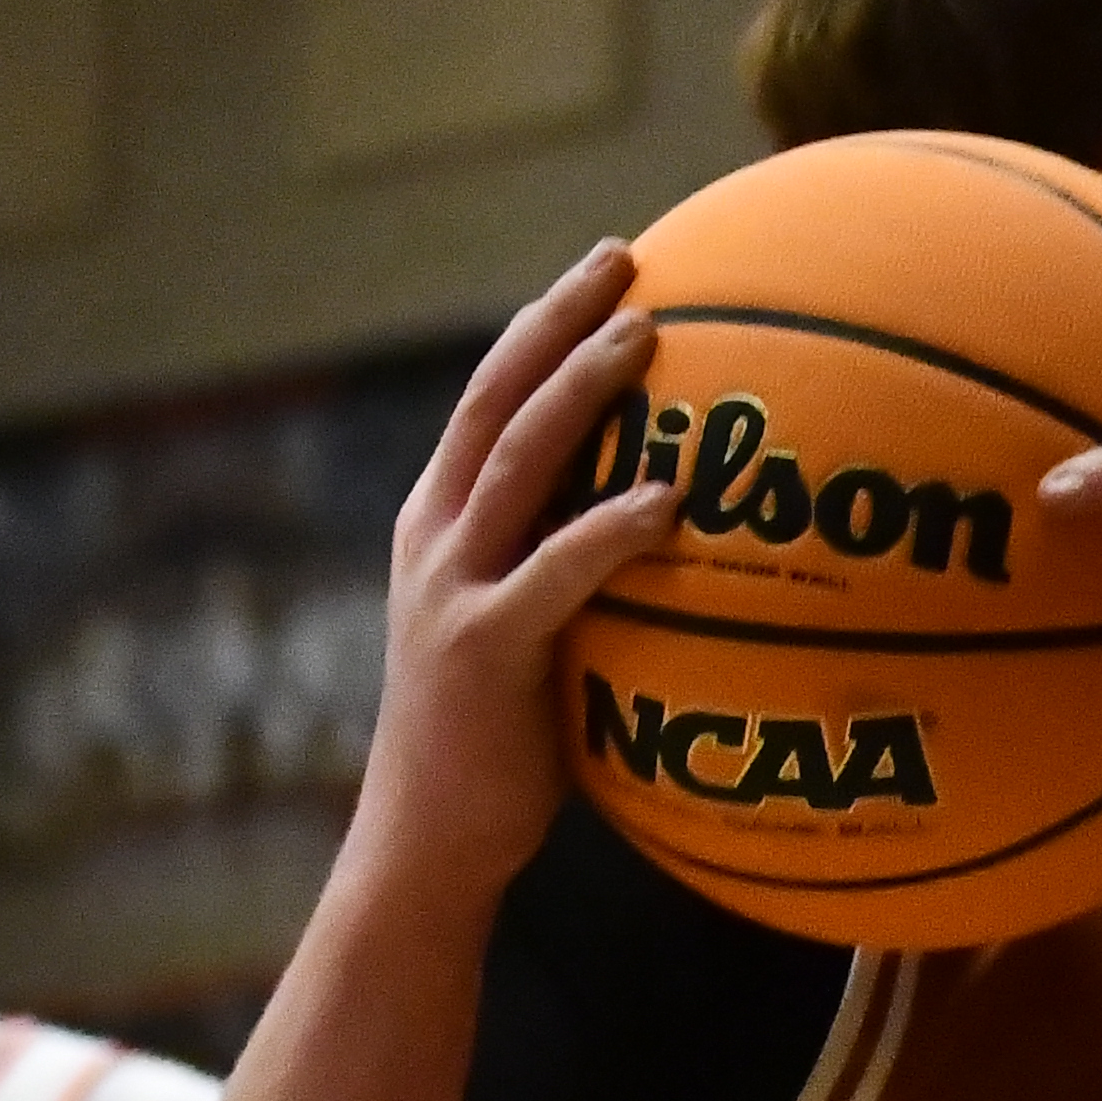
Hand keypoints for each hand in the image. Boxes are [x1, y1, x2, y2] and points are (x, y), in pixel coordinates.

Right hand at [358, 243, 684, 886]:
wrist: (427, 843)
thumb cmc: (500, 748)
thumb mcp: (531, 636)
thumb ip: (575, 577)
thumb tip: (675, 533)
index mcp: (439, 526)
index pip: (489, 399)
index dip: (542, 327)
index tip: (605, 271)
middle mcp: (435, 539)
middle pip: (495, 399)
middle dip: (557, 321)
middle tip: (625, 257)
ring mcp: (453, 589)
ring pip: (517, 460)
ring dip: (581, 390)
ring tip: (647, 334)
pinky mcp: (484, 649)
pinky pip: (557, 571)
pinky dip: (610, 528)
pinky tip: (667, 498)